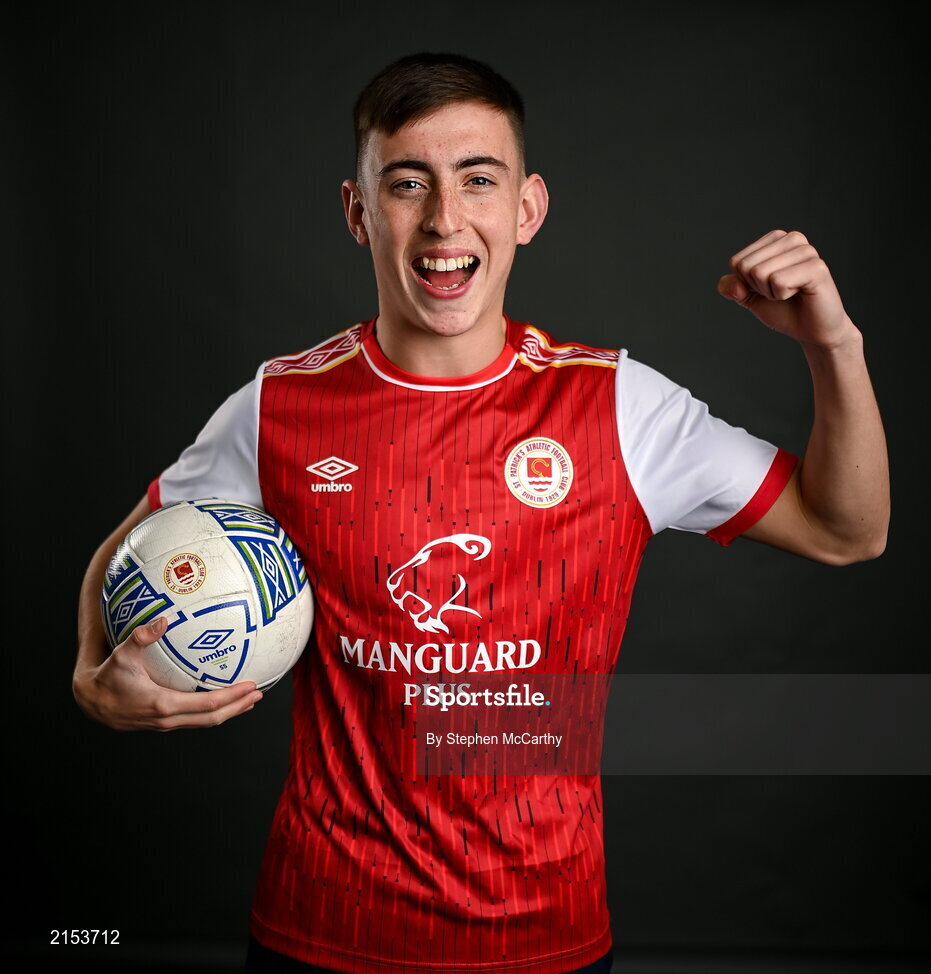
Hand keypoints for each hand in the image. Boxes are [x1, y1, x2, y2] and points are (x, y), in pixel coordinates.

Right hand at [73, 617, 262, 731]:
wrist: (90, 701)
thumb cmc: (107, 676)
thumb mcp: (123, 654)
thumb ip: (142, 636)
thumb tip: (164, 619)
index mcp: (163, 705)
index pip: (208, 705)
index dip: (232, 697)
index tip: (251, 686)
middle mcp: (168, 719)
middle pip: (212, 719)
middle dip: (238, 707)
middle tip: (258, 694)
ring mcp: (166, 724)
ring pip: (204, 722)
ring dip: (228, 711)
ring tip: (248, 700)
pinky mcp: (163, 722)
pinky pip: (195, 719)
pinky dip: (212, 712)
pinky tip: (221, 700)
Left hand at [717, 230, 857, 350]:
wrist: (811, 330)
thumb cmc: (783, 309)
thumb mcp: (748, 296)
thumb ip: (730, 286)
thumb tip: (736, 286)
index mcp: (775, 239)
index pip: (736, 262)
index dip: (747, 284)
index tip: (769, 288)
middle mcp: (792, 238)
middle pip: (746, 266)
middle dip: (758, 288)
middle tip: (781, 292)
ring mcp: (806, 251)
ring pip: (760, 273)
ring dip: (771, 292)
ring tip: (791, 292)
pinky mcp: (817, 267)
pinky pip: (778, 282)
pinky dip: (782, 295)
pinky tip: (800, 293)